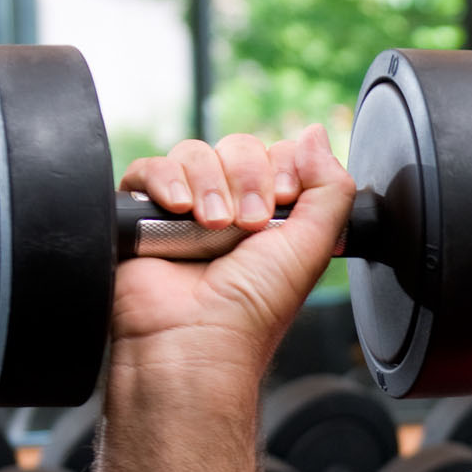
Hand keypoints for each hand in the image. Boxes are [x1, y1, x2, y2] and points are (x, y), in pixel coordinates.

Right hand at [110, 126, 352, 391]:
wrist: (196, 338)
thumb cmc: (253, 307)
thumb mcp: (313, 246)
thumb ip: (330, 188)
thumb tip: (316, 134)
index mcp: (272, 216)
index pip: (278, 154)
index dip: (282, 168)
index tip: (282, 199)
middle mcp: (229, 208)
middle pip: (238, 147)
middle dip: (247, 179)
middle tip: (247, 224)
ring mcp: (184, 210)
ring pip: (196, 153)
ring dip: (209, 183)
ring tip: (212, 226)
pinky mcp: (141, 214)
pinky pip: (149, 168)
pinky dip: (165, 180)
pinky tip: (178, 210)